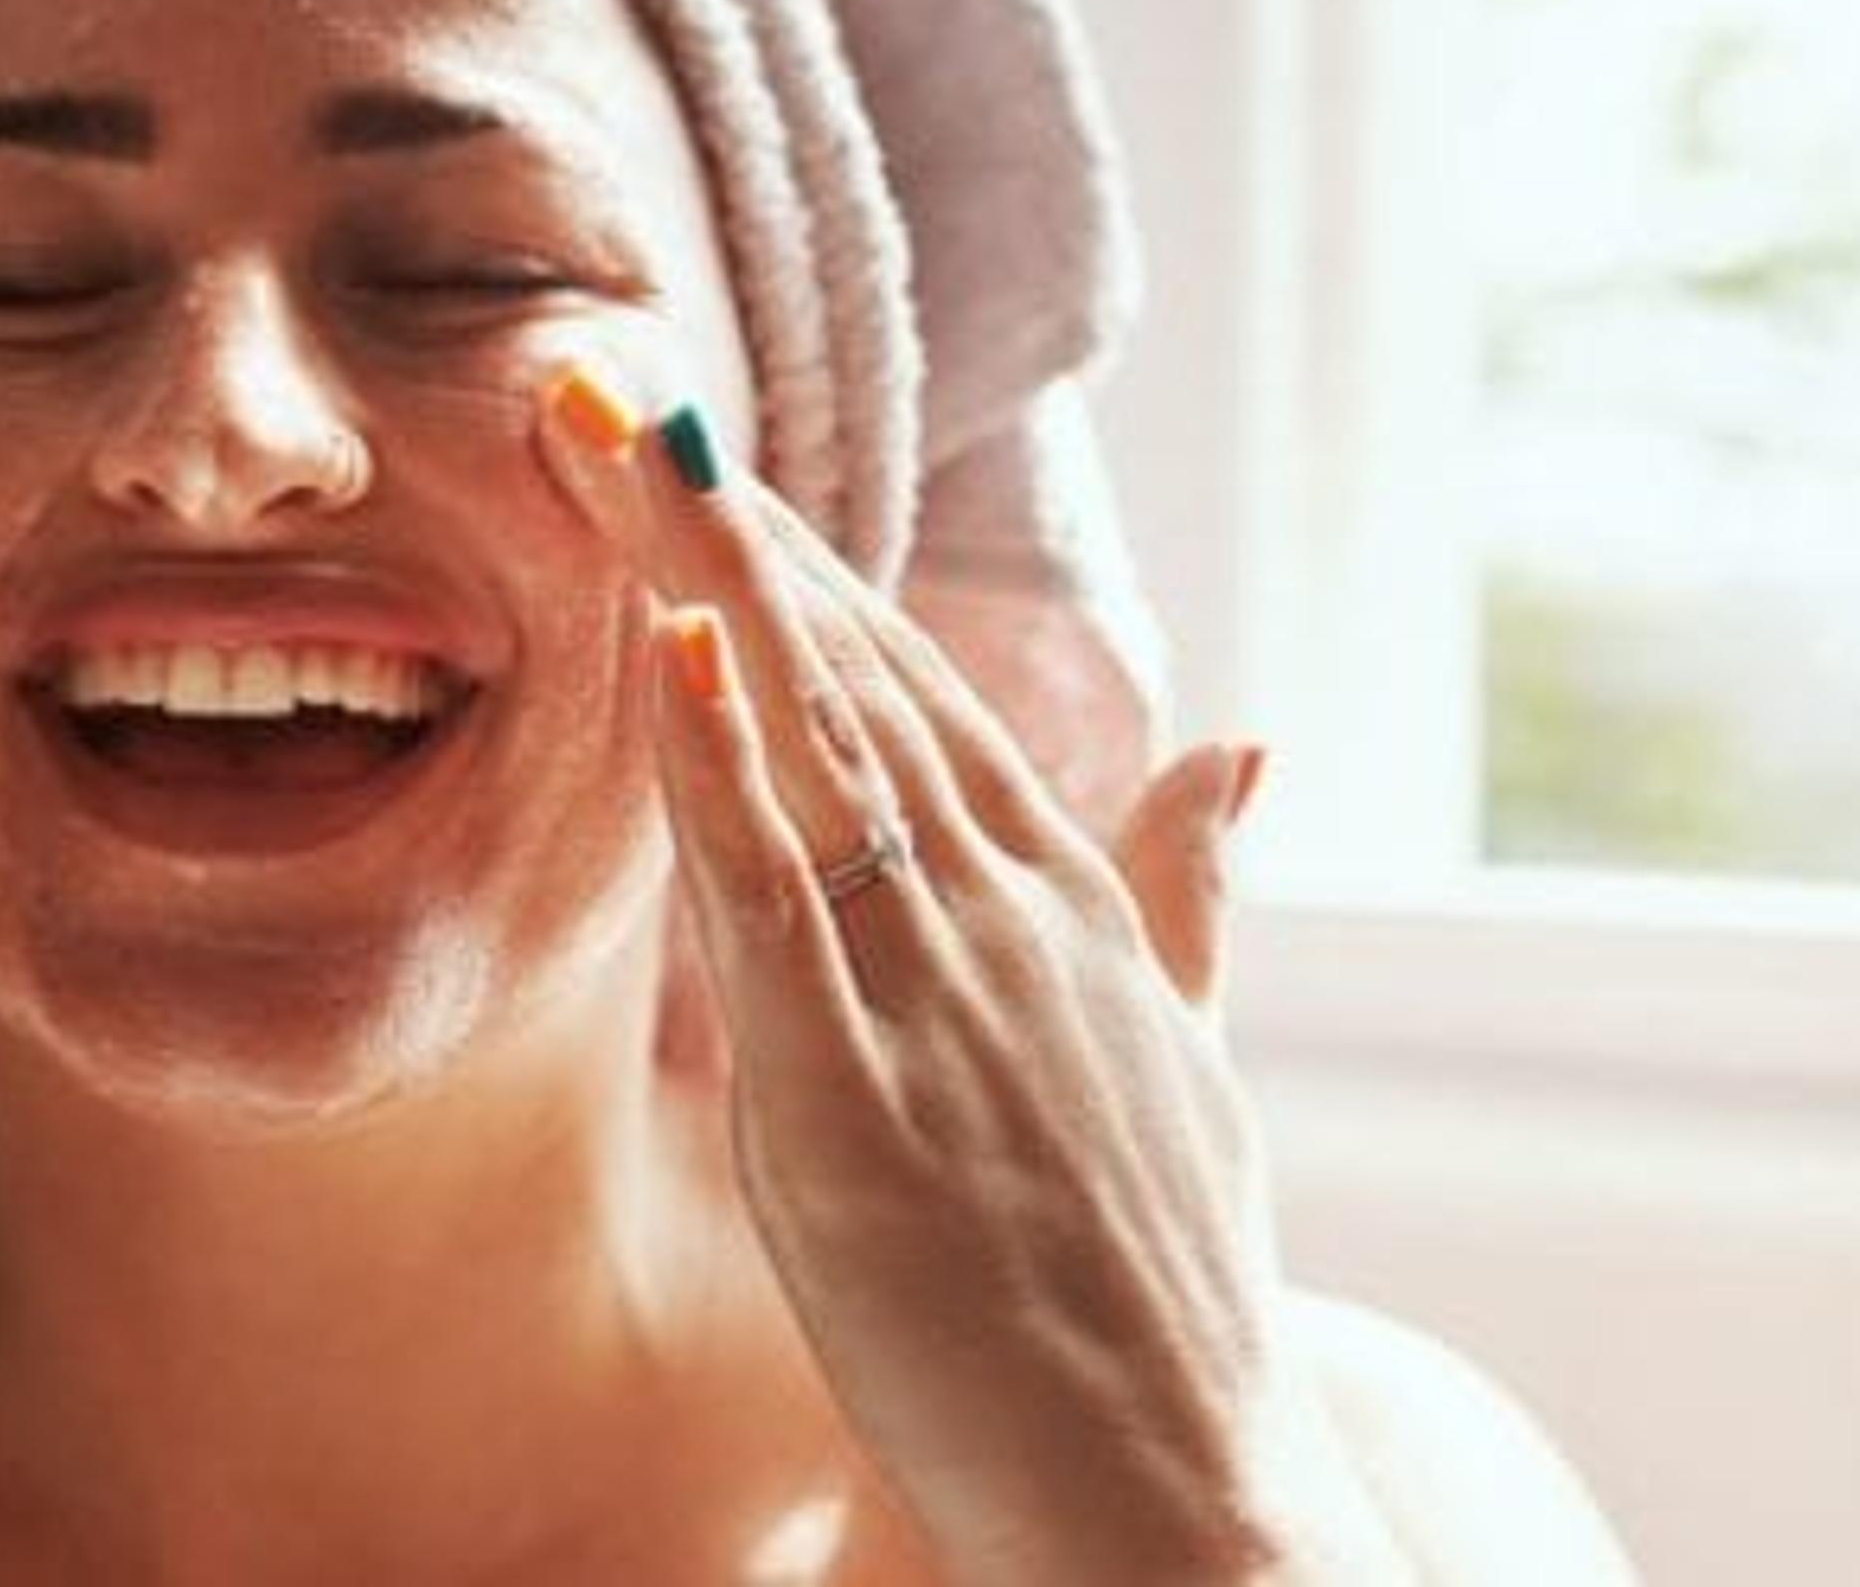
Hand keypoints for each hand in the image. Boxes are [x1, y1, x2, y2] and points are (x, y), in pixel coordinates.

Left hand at [535, 371, 1396, 1584]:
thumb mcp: (1198, 1067)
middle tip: (615, 383)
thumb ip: (1197, 898)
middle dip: (727, 525)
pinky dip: (722, 764)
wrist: (1181, 1490)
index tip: (709, 456)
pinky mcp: (856, 1097)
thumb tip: (1244, 747)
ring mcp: (936, 998)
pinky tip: (669, 646)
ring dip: (705, 584)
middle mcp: (1006, 921)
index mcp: (1072, 909)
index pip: (919, 694)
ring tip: (620, 441)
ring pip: (806, 746)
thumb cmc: (1173, 1296)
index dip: (806, 570)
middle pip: (848, 679)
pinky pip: (772, 898)